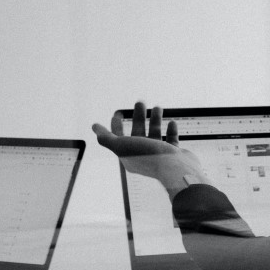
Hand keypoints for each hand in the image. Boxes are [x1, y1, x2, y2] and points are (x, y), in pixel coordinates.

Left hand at [92, 102, 209, 200]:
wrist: (175, 168)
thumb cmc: (147, 156)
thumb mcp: (121, 146)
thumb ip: (106, 138)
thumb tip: (94, 127)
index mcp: (129, 156)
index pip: (119, 138)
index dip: (116, 125)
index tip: (117, 112)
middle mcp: (143, 156)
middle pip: (138, 132)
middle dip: (138, 117)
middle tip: (140, 101)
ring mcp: (160, 156)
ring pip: (155, 134)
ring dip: (155, 120)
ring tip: (158, 107)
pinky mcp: (174, 155)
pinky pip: (171, 141)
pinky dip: (171, 131)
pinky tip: (171, 122)